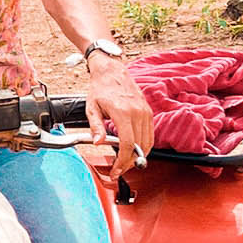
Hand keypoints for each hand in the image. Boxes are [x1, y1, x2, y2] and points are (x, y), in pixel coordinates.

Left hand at [84, 57, 153, 176]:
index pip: (128, 145)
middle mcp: (137, 112)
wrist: (111, 72)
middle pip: (139, 147)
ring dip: (138, 157)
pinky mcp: (148, 112)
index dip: (122, 162)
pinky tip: (133, 150)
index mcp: (123, 112)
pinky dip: (144, 146)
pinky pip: (150, 135)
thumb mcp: (92, 108)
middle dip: (129, 163)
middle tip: (119, 170)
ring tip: (125, 163)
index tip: (116, 170)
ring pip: (148, 143)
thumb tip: (98, 143)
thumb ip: (96, 127)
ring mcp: (145, 112)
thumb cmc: (100, 89)